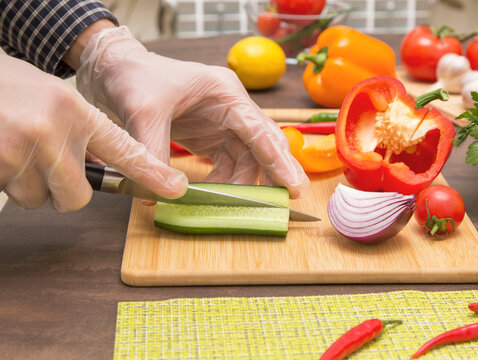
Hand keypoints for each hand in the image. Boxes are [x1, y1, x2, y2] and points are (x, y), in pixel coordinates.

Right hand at [0, 55, 186, 210]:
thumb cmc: (7, 88)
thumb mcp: (51, 99)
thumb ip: (80, 131)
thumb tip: (102, 167)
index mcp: (74, 110)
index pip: (124, 150)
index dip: (151, 174)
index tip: (175, 187)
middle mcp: (54, 130)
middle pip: (77, 197)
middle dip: (61, 190)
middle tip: (42, 163)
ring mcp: (23, 149)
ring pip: (40, 199)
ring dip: (28, 184)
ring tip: (12, 147)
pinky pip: (13, 195)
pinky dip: (6, 181)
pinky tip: (1, 151)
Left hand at [76, 26, 308, 197]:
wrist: (116, 70)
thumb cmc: (134, 77)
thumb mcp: (143, 113)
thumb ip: (155, 152)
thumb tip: (163, 192)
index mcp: (224, 92)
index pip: (259, 129)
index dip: (279, 160)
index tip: (294, 186)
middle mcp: (231, 108)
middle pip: (262, 146)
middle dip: (273, 174)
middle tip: (283, 202)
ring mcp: (223, 123)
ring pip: (247, 160)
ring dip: (239, 185)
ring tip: (226, 205)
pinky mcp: (210, 137)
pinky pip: (227, 165)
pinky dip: (221, 183)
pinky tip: (209, 194)